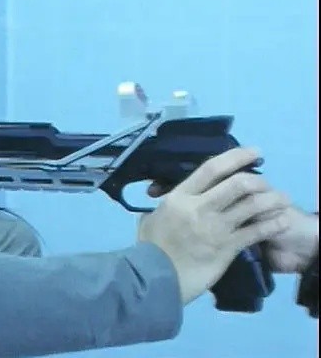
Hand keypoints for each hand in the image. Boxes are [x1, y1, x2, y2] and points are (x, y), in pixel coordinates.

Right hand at [150, 173, 319, 274]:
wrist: (155, 278)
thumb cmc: (150, 249)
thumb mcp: (150, 220)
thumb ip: (160, 207)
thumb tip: (159, 199)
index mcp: (180, 198)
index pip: (211, 169)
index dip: (236, 157)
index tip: (254, 152)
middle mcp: (200, 208)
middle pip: (238, 184)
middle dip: (258, 181)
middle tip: (266, 184)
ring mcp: (216, 228)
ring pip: (252, 206)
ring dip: (272, 201)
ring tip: (281, 201)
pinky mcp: (227, 247)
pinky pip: (256, 231)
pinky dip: (273, 224)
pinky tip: (281, 221)